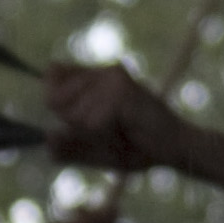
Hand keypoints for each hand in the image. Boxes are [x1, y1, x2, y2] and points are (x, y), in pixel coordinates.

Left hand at [44, 61, 203, 179]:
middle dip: (76, 126)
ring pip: (73, 116)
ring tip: (123, 131)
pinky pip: (92, 124)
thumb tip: (47, 138)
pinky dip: (106, 137)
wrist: (176, 150)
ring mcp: (113, 77)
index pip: (52, 75)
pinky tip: (129, 131)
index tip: (76, 119)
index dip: (55, 100)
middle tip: (109, 130)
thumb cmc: (139, 148)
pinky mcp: (121, 90)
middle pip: (55, 99)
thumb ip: (70, 146)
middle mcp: (103, 71)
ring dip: (95, 135)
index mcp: (97, 77)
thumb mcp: (97, 151)